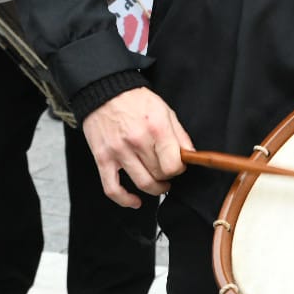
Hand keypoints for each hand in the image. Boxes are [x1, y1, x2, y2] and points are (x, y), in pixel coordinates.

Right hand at [81, 87, 193, 207]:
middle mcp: (137, 141)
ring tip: (159, 185)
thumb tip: (191, 155)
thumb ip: (179, 134)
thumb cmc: (136, 101)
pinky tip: (135, 201)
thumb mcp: (165, 110)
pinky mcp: (102, 159)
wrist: (104, 92)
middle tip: (168, 171)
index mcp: (156, 128)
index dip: (179, 168)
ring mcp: (118, 151)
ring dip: (155, 189)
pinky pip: (113, 189)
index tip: (178, 165)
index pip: (173, 164)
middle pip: (159, 174)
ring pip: (142, 184)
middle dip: (168, 176)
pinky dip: (125, 200)